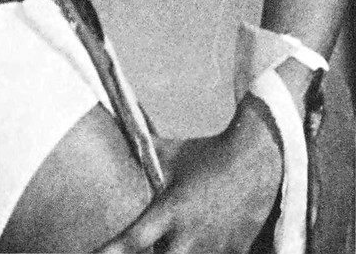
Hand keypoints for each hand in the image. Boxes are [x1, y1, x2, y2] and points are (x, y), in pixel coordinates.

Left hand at [97, 97, 282, 252]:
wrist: (256, 163)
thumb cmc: (206, 155)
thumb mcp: (171, 153)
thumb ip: (141, 150)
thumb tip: (114, 126)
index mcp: (170, 209)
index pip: (135, 239)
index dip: (112, 251)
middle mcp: (190, 235)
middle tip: (138, 251)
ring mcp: (214, 248)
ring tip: (173, 241)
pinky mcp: (235, 253)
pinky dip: (205, 252)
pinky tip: (200, 240)